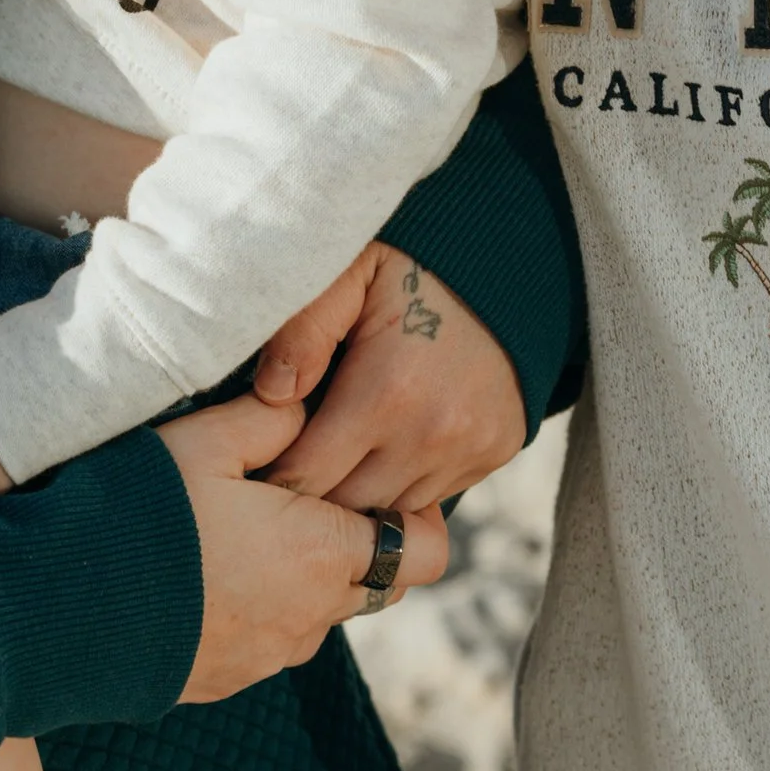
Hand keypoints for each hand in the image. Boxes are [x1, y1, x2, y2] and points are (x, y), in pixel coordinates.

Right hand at [160, 392, 447, 702]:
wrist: (60, 608)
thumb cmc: (140, 513)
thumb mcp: (205, 439)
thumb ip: (272, 417)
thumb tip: (306, 408)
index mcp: (323, 554)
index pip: (425, 554)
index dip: (416, 520)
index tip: (376, 487)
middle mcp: (310, 617)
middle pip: (373, 581)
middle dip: (351, 540)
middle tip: (296, 497)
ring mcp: (268, 656)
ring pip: (318, 611)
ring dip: (300, 576)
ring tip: (238, 533)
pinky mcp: (227, 679)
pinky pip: (268, 638)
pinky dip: (257, 607)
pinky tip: (206, 572)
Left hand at [254, 245, 524, 513]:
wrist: (510, 258)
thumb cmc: (411, 260)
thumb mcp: (349, 270)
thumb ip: (303, 328)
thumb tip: (272, 394)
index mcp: (384, 392)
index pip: (306, 478)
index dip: (275, 474)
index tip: (259, 459)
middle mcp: (431, 435)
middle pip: (348, 510)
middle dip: (315, 493)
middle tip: (294, 461)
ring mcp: (470, 449)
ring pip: (393, 512)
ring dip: (363, 492)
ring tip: (341, 455)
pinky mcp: (495, 452)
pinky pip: (434, 496)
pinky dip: (406, 481)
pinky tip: (388, 445)